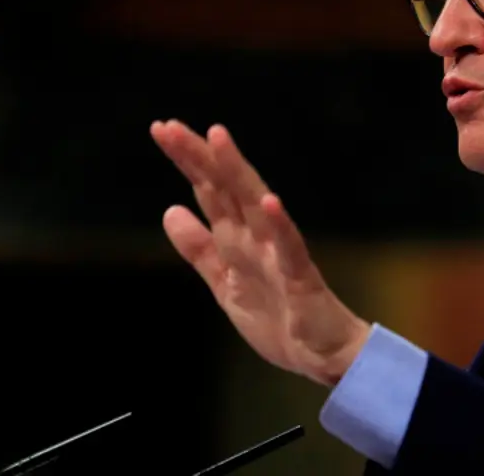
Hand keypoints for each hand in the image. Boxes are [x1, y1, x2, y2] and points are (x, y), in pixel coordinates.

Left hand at [150, 120, 370, 386]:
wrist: (320, 356)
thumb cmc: (278, 317)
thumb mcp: (224, 283)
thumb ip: (199, 249)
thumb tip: (169, 210)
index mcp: (238, 238)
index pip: (209, 190)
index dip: (188, 161)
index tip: (162, 130)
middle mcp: (257, 236)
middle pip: (225, 187)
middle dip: (199, 157)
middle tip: (170, 128)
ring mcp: (279, 252)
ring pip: (254, 205)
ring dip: (237, 172)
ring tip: (218, 139)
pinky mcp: (300, 276)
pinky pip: (290, 248)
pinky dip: (280, 225)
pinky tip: (269, 202)